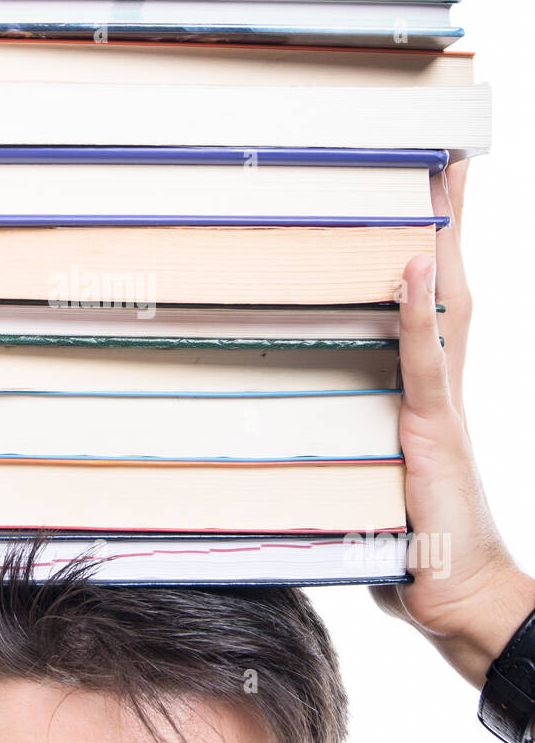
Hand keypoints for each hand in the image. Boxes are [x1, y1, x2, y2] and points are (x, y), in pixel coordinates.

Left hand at [372, 161, 534, 686]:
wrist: (456, 593)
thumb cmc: (409, 538)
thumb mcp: (367, 472)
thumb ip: (342, 434)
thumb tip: (286, 417)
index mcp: (426, 386)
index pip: (432, 295)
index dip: (431, 238)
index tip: (427, 183)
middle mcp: (440, 382)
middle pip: (447, 279)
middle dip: (444, 215)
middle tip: (439, 149)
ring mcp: (443, 403)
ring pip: (444, 303)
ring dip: (438, 237)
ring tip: (432, 174)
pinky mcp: (436, 431)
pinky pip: (427, 361)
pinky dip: (418, 313)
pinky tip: (412, 265)